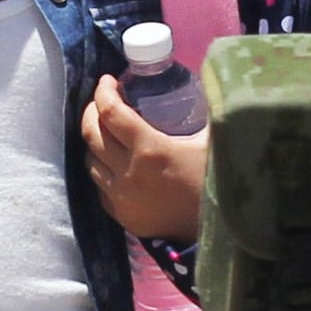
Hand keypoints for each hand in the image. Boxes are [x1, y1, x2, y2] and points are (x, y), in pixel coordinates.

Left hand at [78, 78, 207, 241]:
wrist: (220, 232)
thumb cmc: (219, 181)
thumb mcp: (214, 139)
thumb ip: (208, 108)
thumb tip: (212, 78)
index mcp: (150, 149)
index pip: (111, 112)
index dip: (104, 91)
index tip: (109, 80)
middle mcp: (128, 172)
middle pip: (91, 133)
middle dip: (93, 110)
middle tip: (104, 100)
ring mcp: (121, 197)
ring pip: (90, 160)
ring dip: (94, 140)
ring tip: (106, 128)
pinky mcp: (122, 216)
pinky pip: (99, 186)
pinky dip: (101, 168)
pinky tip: (113, 160)